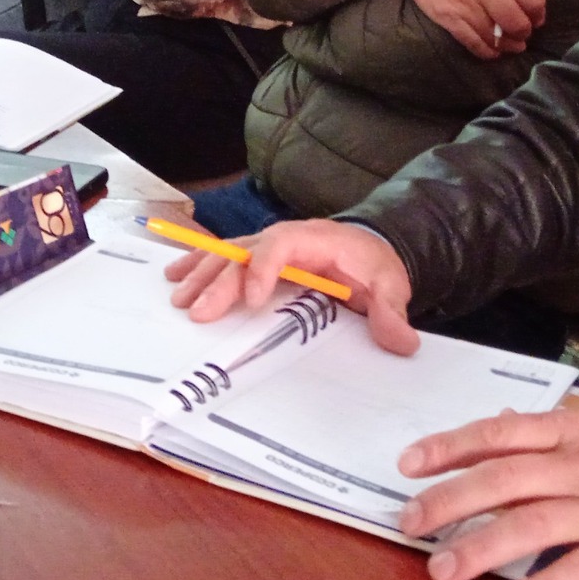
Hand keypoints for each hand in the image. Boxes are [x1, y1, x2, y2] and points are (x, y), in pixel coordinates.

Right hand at [167, 219, 418, 355]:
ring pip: (228, 253)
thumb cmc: (374, 265)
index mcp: (315, 239)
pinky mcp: (258, 257)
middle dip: (220, 280)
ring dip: (202, 274)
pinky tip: (175, 278)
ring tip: (179, 299)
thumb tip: (403, 342)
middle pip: (245, 251)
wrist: (370, 246)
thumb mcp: (390, 285)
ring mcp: (268, 245)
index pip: (281, 244)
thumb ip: (391, 312)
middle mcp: (285, 237)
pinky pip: (224, 257)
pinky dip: (198, 265)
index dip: (263, 268)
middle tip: (199, 311)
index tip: (252, 300)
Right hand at [368, 0, 571, 59]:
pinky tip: (493, 49)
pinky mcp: (448, 17)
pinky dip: (488, 52)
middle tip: (523, 30)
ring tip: (512, 43)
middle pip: (517, 22)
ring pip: (496, 37)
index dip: (539, 13)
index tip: (536, 16)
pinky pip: (474, 43)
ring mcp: (465, 3)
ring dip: (508, 45)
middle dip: (524, 31)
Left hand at [396, 410, 578, 579]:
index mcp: (572, 432)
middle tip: (409, 524)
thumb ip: (550, 432)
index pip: (499, 433)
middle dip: (450, 501)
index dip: (450, 447)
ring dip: (482, 549)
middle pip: (505, 479)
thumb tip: (497, 425)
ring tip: (443, 572)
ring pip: (533, 524)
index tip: (409, 464)